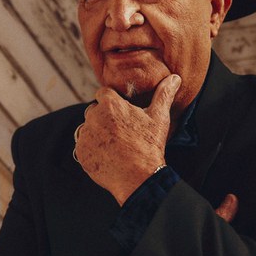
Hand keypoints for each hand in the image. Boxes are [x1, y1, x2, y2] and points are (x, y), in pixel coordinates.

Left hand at [74, 74, 180, 204]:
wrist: (138, 177)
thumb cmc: (149, 146)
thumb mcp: (159, 118)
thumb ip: (164, 94)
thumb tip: (174, 78)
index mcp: (110, 104)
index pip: (103, 93)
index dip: (112, 102)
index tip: (121, 113)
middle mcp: (93, 117)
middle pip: (94, 111)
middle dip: (104, 118)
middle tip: (121, 132)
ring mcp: (85, 135)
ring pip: (88, 128)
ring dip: (97, 133)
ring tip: (115, 145)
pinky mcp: (81, 152)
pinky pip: (83, 146)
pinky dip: (92, 149)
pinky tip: (108, 155)